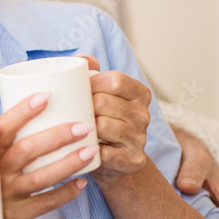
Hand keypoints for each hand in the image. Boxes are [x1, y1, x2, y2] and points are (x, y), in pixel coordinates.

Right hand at [0, 93, 92, 218]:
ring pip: (41, 177)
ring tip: (91, 150)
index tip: (46, 96)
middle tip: (84, 126)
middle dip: (59, 136)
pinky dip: (65, 193)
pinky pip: (46, 203)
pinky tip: (82, 183)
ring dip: (69, 163)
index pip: (3, 128)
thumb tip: (4, 110)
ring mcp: (6, 195)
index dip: (23, 111)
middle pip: (28, 150)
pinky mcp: (16, 215)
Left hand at [80, 56, 151, 180]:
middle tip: (75, 112)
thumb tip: (82, 59)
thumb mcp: (99, 92)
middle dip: (84, 107)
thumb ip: (91, 71)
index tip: (79, 90)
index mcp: (139, 93)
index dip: (92, 83)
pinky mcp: (133, 159)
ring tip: (79, 129)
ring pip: (102, 125)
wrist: (110, 158)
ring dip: (85, 128)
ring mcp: (140, 138)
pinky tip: (86, 148)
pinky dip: (90, 149)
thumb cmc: (100, 118)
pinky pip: (105, 152)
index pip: (115, 80)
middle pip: (104, 102)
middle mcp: (144, 114)